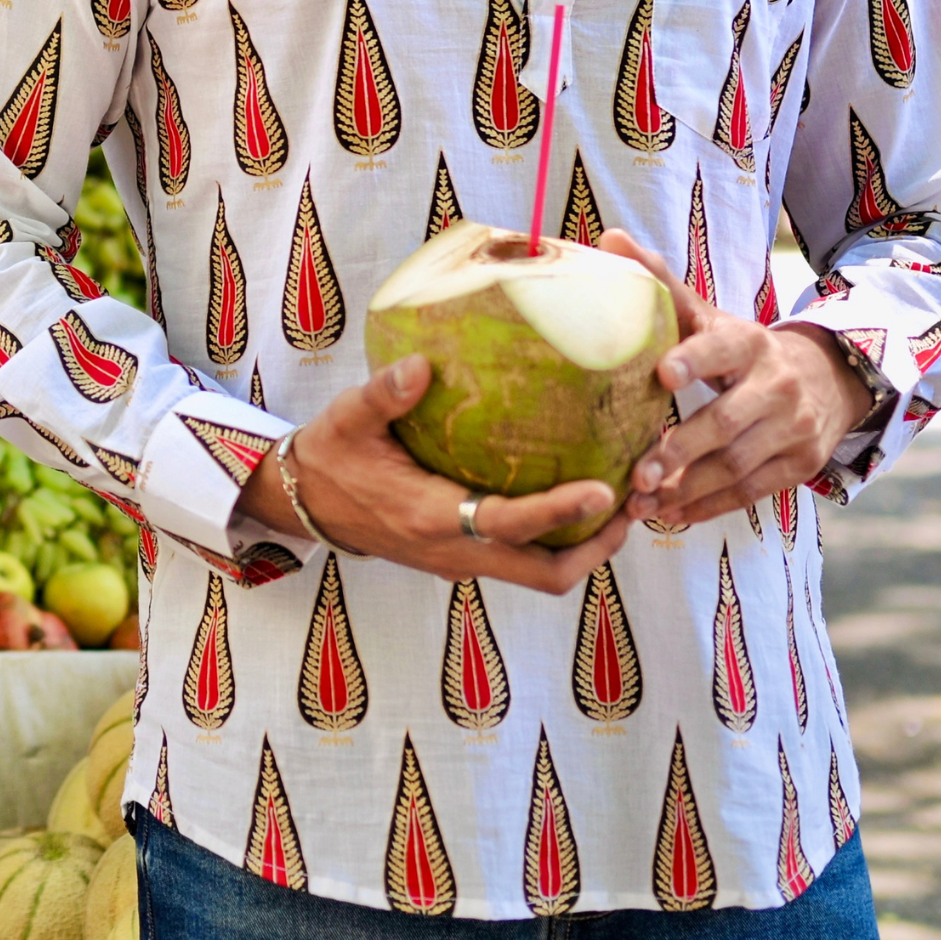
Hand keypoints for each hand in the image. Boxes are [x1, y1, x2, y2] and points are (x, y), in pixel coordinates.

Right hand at [242, 354, 630, 594]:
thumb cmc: (331, 455)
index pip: (508, 525)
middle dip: (597, 546)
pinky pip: (523, 560)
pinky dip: (558, 539)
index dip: (560, 512)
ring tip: (623, 502)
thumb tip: (423, 364)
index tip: (604, 489)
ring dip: (585, 547)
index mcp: (430, 517)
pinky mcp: (462, 555)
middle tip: (636, 502)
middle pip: (544, 574)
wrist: (304, 502)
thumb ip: (385, 393)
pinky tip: (577, 498)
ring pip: (540, 574)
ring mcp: (460, 560)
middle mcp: (454, 550)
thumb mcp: (348, 418)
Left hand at [598, 229, 873, 526]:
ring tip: (640, 504)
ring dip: (687, 489)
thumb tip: (610, 237)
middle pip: (726, 421)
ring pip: (737, 466)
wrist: (824, 379)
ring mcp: (794, 429)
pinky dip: (709, 506)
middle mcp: (777, 385)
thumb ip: (662, 284)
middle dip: (680, 449)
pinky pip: (751, 493)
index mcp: (749, 342)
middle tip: (636, 472)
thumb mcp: (710, 317)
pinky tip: (671, 514)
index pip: (721, 348)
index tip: (660, 375)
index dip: (693, 360)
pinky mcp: (800, 465)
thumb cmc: (742, 350)